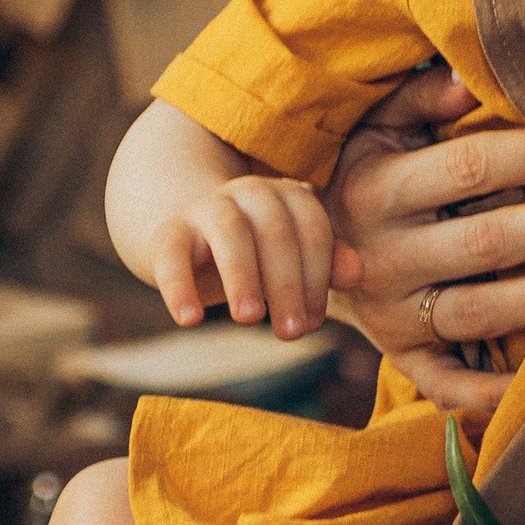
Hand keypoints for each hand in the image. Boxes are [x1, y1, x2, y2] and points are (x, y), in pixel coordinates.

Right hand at [148, 172, 342, 339]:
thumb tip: (356, 273)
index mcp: (289, 195)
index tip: (313, 322)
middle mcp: (251, 191)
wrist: (192, 241)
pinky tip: (189, 320)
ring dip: (242, 276)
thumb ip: (326, 263)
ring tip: (249, 319)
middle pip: (275, 231)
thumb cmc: (258, 254)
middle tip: (291, 332)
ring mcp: (208, 207)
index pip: (312, 229)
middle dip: (286, 283)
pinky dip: (179, 286)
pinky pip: (172, 254)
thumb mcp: (293, 258)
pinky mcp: (169, 231)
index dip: (316, 276)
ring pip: (229, 232)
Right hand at [327, 66, 524, 417]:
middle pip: (486, 242)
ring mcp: (390, 317)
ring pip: (479, 312)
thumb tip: (477, 72)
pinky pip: (449, 386)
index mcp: (378, 189)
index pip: (470, 167)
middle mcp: (380, 258)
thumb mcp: (379, 124)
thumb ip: (426, 96)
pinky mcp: (401, 359)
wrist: (304, 253)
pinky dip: (499, 391)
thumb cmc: (369, 168)